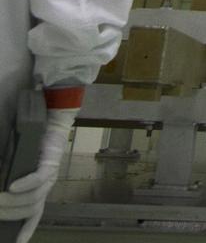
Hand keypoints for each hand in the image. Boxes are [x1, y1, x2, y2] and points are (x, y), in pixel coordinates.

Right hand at [0, 106, 76, 240]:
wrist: (52, 123)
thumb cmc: (33, 147)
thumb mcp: (19, 168)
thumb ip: (10, 181)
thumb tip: (3, 190)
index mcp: (39, 191)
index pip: (33, 217)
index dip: (25, 231)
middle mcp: (46, 187)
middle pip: (29, 211)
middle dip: (8, 215)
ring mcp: (49, 176)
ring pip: (32, 199)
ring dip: (13, 202)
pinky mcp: (50, 163)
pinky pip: (38, 179)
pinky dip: (24, 185)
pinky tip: (11, 187)